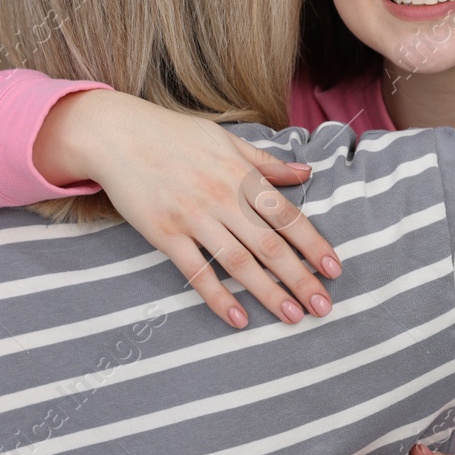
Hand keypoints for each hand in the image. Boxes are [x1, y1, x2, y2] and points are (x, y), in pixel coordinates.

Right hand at [35, 89, 341, 328]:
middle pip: (270, 245)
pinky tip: (238, 319)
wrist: (119, 135)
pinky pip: (196, 272)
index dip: (313, 244)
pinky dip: (217, 297)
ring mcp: (193, 218)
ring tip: (291, 316)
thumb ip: (267, 163)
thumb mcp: (227, 141)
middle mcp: (222, 198)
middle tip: (323, 306)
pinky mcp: (165, 234)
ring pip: (239, 263)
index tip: (334, 269)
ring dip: (268, 293)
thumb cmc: (176, 136)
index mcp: (242, 175)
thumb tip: (306, 172)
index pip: (287, 215)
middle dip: (300, 278)